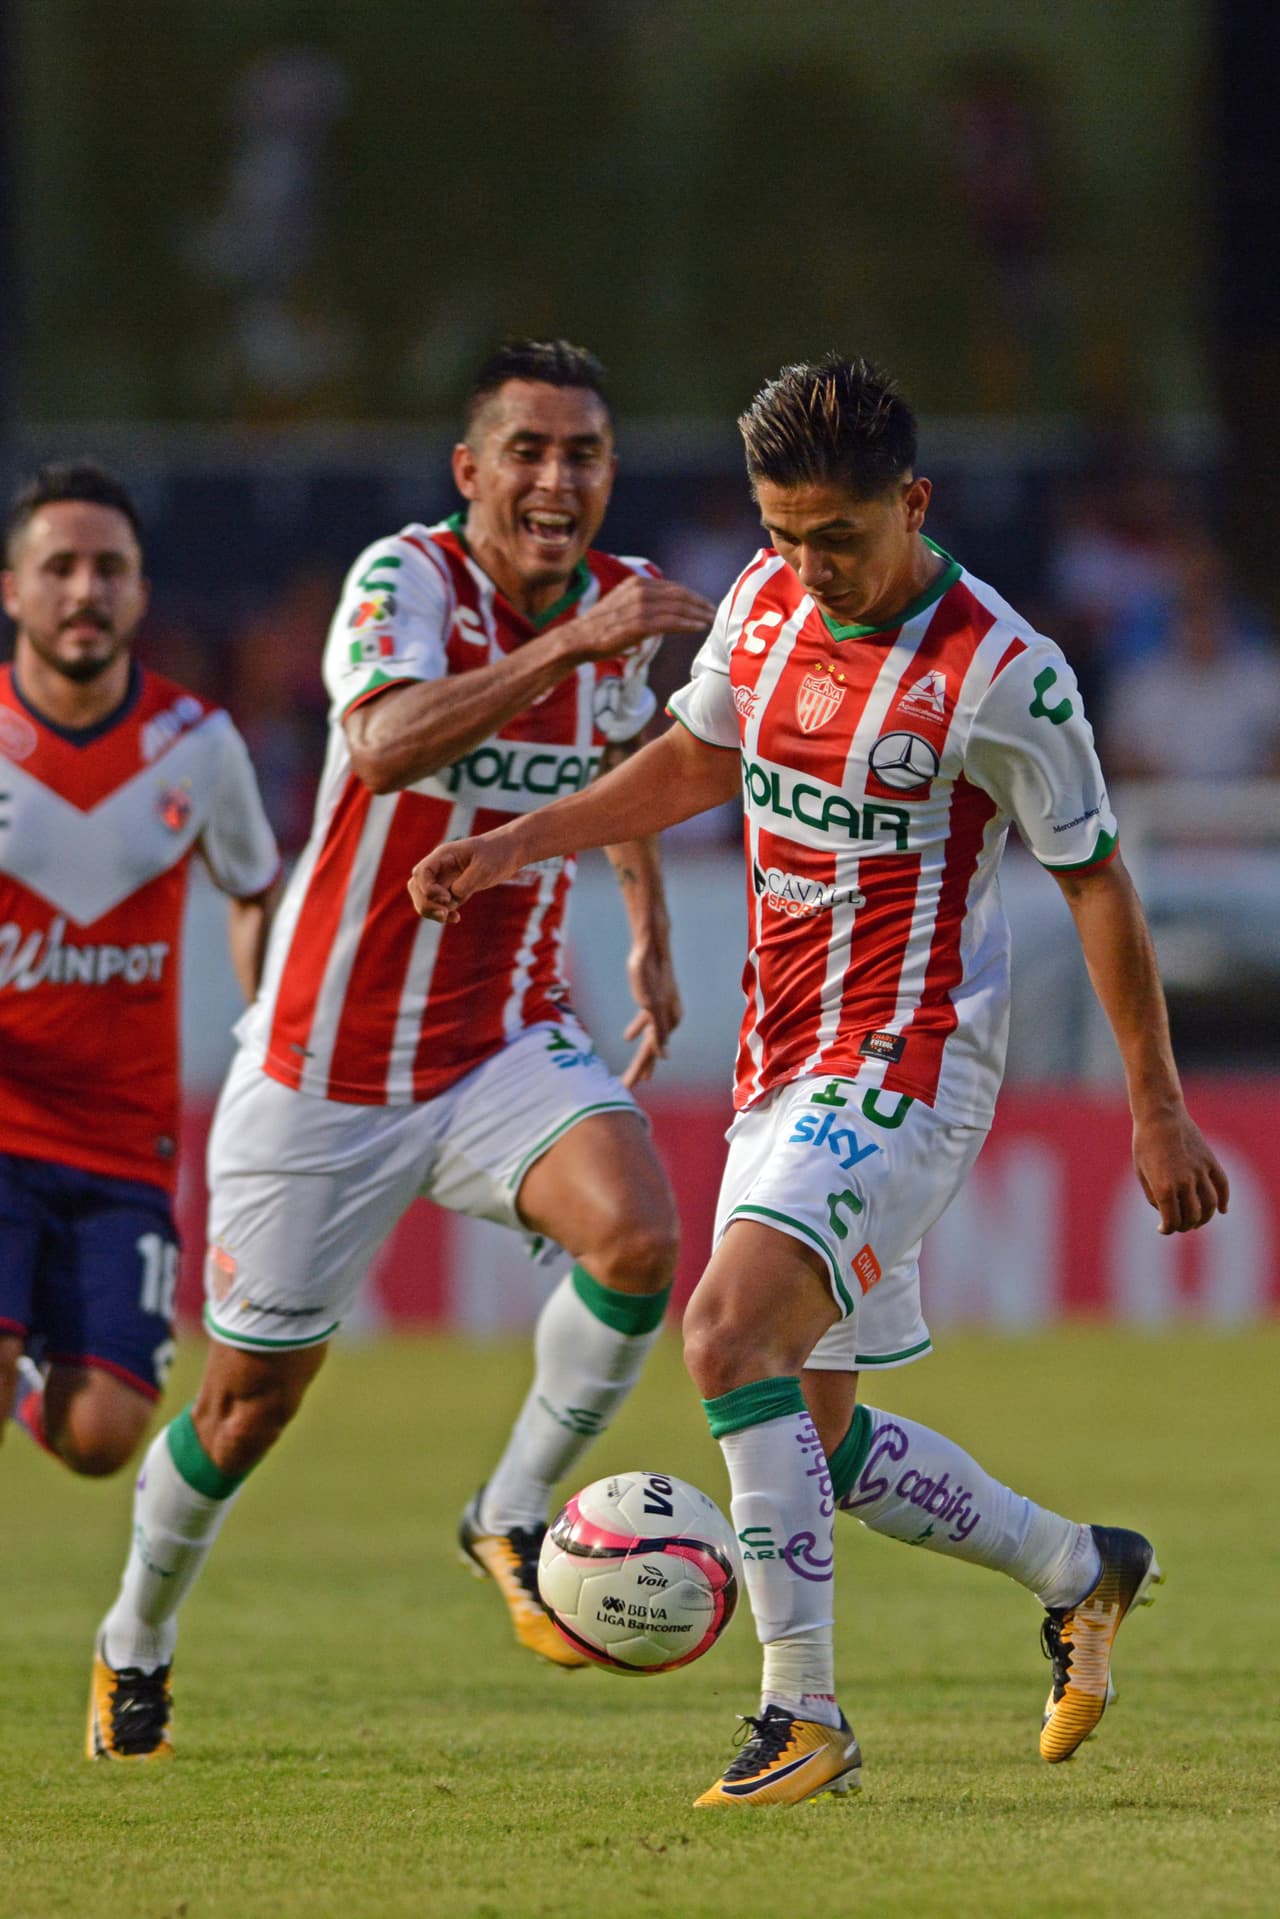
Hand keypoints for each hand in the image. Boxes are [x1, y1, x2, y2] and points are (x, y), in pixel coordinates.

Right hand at [407, 831, 522, 921]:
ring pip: (425, 898)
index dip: (427, 889)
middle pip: (417, 887)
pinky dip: (444, 913)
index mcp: (443, 856)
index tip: (446, 897)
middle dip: (426, 903)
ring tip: (449, 918)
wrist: (511, 851)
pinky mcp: (454, 889)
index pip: (421, 873)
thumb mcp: (483, 868)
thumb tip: (451, 898)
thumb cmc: (498, 854)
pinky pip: (440, 904)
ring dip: (432, 911)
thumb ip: (465, 883)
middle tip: (444, 913)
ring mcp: (446, 878)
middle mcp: (440, 867)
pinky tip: (456, 918)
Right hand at [567, 575, 714, 665]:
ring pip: (678, 607)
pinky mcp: (640, 623)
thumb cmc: (600, 626)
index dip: (692, 595)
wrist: (579, 638)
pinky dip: (687, 624)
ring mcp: (640, 606)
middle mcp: (640, 590)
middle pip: (679, 595)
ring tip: (710, 620)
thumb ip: (642, 602)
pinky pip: (671, 622)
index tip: (704, 604)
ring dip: (698, 614)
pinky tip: (698, 627)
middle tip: (713, 611)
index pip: (672, 587)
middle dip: (699, 603)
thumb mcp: (622, 604)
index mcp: (637, 582)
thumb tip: (662, 609)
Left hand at [620, 942, 682, 1087]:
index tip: (628, 1087)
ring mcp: (660, 1011)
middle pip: (650, 1050)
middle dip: (640, 1069)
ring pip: (649, 1039)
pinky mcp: (652, 1002)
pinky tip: (628, 1038)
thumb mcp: (651, 1005)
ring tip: (638, 1074)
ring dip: (642, 1055)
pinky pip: (645, 1023)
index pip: (651, 1053)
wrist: (651, 950)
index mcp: (667, 1022)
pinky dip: (637, 1030)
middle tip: (628, 1086)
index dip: (640, 1070)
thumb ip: (658, 1032)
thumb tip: (664, 1058)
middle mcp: (667, 1019)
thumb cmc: (650, 976)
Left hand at [1132, 1104, 1229, 1232]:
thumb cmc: (1145, 1144)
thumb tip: (1166, 1212)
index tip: (1163, 1229)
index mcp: (1164, 1187)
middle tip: (1180, 1225)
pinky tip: (1222, 1210)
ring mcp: (1200, 1171)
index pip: (1171, 1221)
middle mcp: (1185, 1182)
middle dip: (1185, 1226)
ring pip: (1210, 1205)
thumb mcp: (1141, 1173)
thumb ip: (1153, 1196)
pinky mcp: (1210, 1161)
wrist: (1160, 1116)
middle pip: (1192, 1217)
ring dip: (1205, 1218)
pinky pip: (1222, 1185)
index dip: (1167, 1229)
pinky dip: (1224, 1200)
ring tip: (1197, 1221)